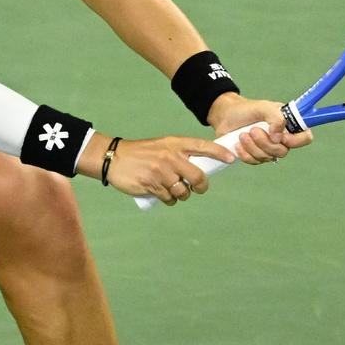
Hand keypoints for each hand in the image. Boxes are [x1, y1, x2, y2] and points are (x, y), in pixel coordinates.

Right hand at [83, 135, 234, 205]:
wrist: (114, 158)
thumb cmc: (140, 153)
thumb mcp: (161, 146)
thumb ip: (178, 154)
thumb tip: (197, 170)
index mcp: (174, 144)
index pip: (202, 146)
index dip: (219, 152)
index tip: (231, 159)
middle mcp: (170, 157)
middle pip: (198, 177)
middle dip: (201, 187)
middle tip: (197, 189)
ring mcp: (161, 172)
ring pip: (183, 192)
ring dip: (181, 195)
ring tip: (172, 190)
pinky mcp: (152, 185)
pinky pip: (169, 198)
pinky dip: (169, 200)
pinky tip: (162, 194)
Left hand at [206, 93, 314, 164]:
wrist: (226, 116)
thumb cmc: (247, 109)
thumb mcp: (263, 107)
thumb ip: (276, 118)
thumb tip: (278, 138)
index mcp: (289, 125)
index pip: (305, 137)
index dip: (296, 141)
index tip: (281, 137)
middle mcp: (281, 138)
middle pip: (283, 151)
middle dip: (265, 143)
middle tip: (252, 130)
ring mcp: (268, 149)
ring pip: (267, 157)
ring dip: (252, 146)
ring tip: (242, 134)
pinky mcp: (255, 156)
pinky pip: (255, 161)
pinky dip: (245, 154)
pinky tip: (238, 144)